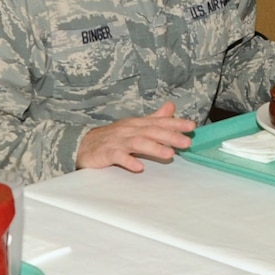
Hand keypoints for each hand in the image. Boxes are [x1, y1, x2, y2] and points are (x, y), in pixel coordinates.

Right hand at [76, 103, 194, 172]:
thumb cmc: (113, 138)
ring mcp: (117, 141)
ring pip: (137, 142)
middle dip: (169, 136)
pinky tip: (139, 167)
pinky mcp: (106, 153)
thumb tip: (171, 107)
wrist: (83, 146)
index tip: (192, 127)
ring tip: (169, 154)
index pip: (159, 122)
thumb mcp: (135, 126)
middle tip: (186, 142)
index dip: (175, 123)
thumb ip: (154, 118)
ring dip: (154, 148)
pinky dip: (128, 161)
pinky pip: (117, 157)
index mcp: (137, 124)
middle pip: (151, 131)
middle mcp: (128, 130)